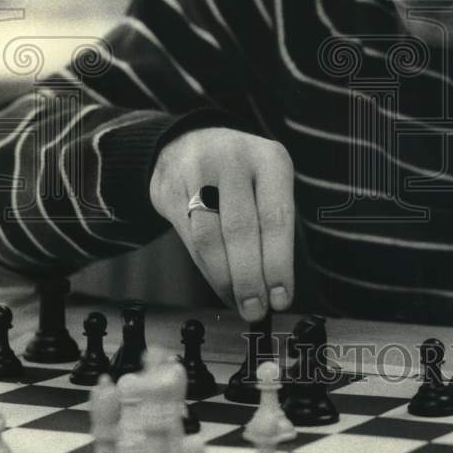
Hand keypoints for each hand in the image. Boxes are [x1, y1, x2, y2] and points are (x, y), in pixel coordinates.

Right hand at [149, 127, 294, 320]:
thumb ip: (273, 224)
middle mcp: (234, 161)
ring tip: (240, 303)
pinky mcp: (170, 190)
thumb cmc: (240, 174)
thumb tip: (278, 286)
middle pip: (242, 229)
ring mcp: (198, 172)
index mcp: (270, 159)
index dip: (279, 263)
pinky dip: (207, 271)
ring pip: (211, 238)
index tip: (282, 297)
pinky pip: (189, 240)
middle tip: (257, 309)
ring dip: (226, 279)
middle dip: (250, 277)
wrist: (187, 143)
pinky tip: (220, 286)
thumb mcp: (266, 181)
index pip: (276, 217)